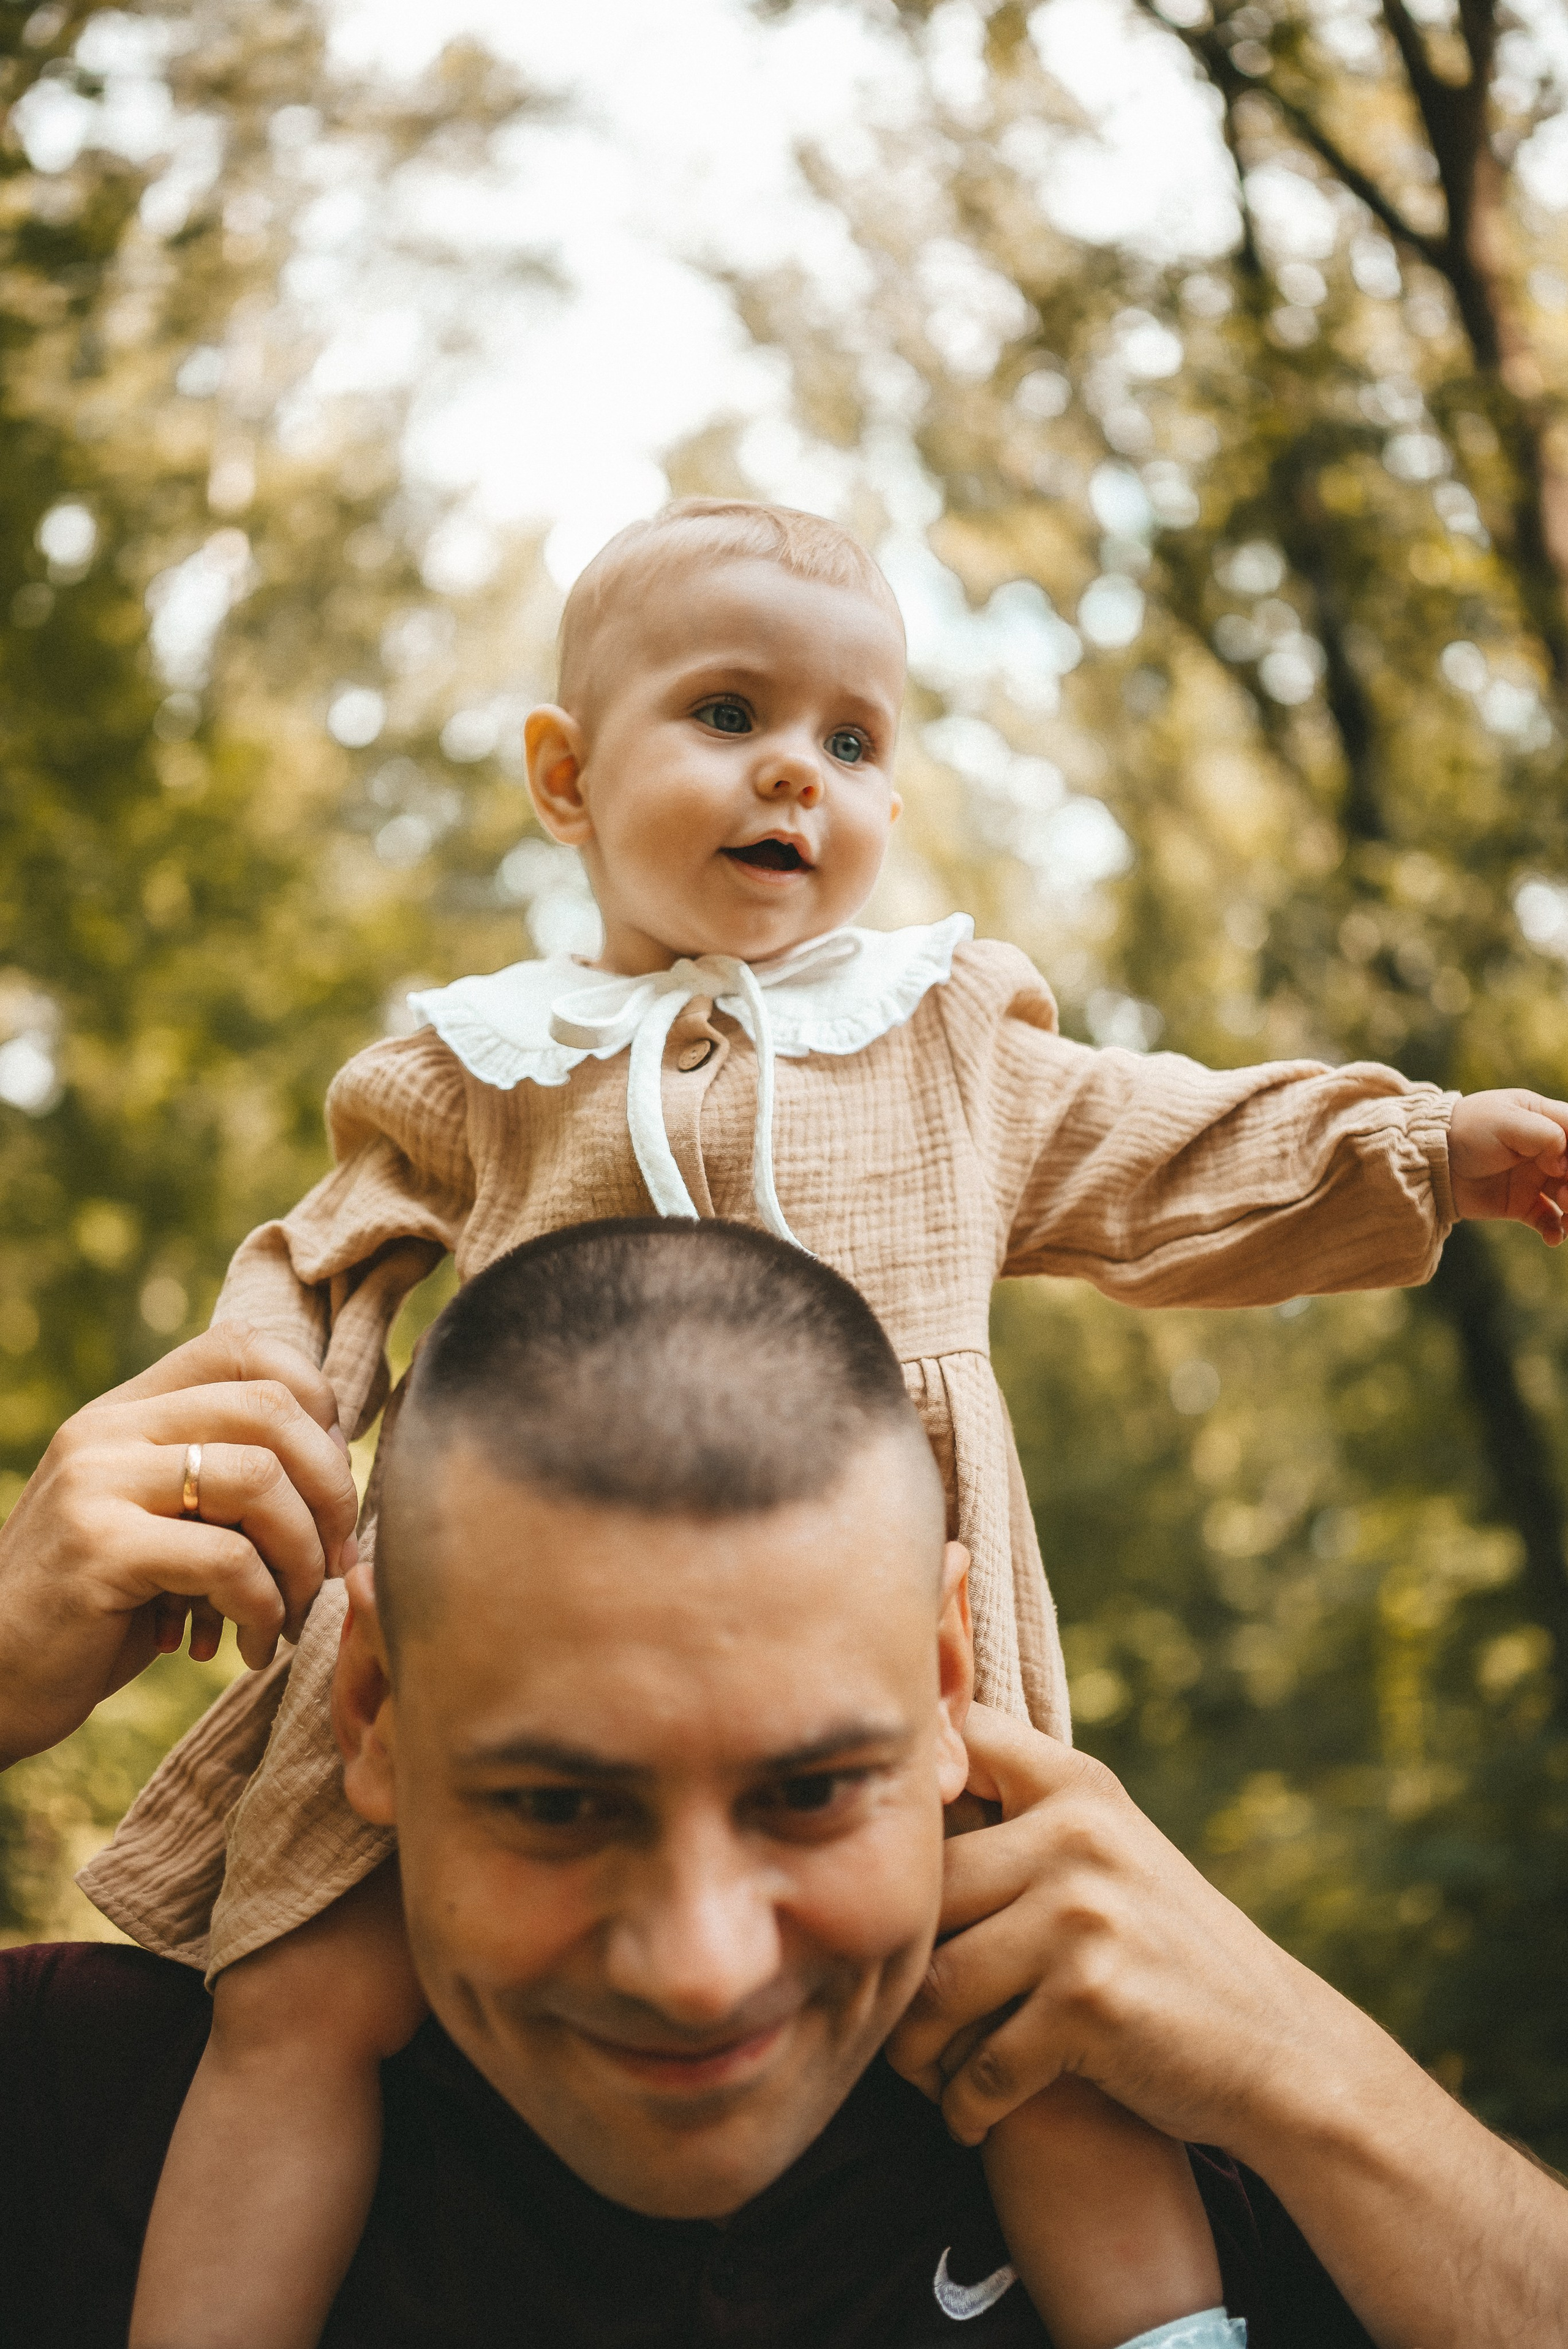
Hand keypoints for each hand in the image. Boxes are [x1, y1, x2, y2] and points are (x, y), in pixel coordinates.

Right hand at [0, 1328, 358, 1768]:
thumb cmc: (97, 1610)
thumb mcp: (161, 1525)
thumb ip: (221, 1482)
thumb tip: (339, 1462)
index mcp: (127, 1412)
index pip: (242, 1348)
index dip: (314, 1401)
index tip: (326, 1478)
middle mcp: (108, 1430)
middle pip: (269, 1406)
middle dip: (331, 1486)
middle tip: (336, 1556)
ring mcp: (96, 1482)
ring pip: (259, 1477)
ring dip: (303, 1555)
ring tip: (294, 1610)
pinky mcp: (98, 1548)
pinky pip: (227, 1557)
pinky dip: (263, 1605)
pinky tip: (250, 1641)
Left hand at [886, 1704, 1346, 2161]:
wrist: (1279, 2052)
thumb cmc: (1165, 1955)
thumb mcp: (1110, 1854)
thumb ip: (1021, 1823)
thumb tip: (889, 1815)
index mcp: (1077, 1787)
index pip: (958, 1743)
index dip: (912, 1797)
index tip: (895, 1862)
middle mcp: (1076, 1837)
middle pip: (923, 1891)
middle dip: (898, 1967)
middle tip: (895, 2017)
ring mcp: (1082, 1917)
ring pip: (935, 1988)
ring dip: (917, 2052)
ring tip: (927, 2074)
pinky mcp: (1087, 2002)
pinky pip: (979, 2065)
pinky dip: (964, 2107)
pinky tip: (971, 2117)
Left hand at [1448, 1089, 1567, 1242]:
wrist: (1429, 1161)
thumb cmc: (1466, 1130)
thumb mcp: (1507, 1122)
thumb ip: (1545, 1136)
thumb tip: (1566, 1164)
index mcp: (1545, 1119)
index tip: (1566, 1166)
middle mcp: (1546, 1150)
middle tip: (1566, 1196)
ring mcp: (1535, 1178)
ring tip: (1567, 1218)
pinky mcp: (1521, 1204)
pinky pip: (1549, 1220)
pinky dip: (1556, 1230)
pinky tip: (1554, 1237)